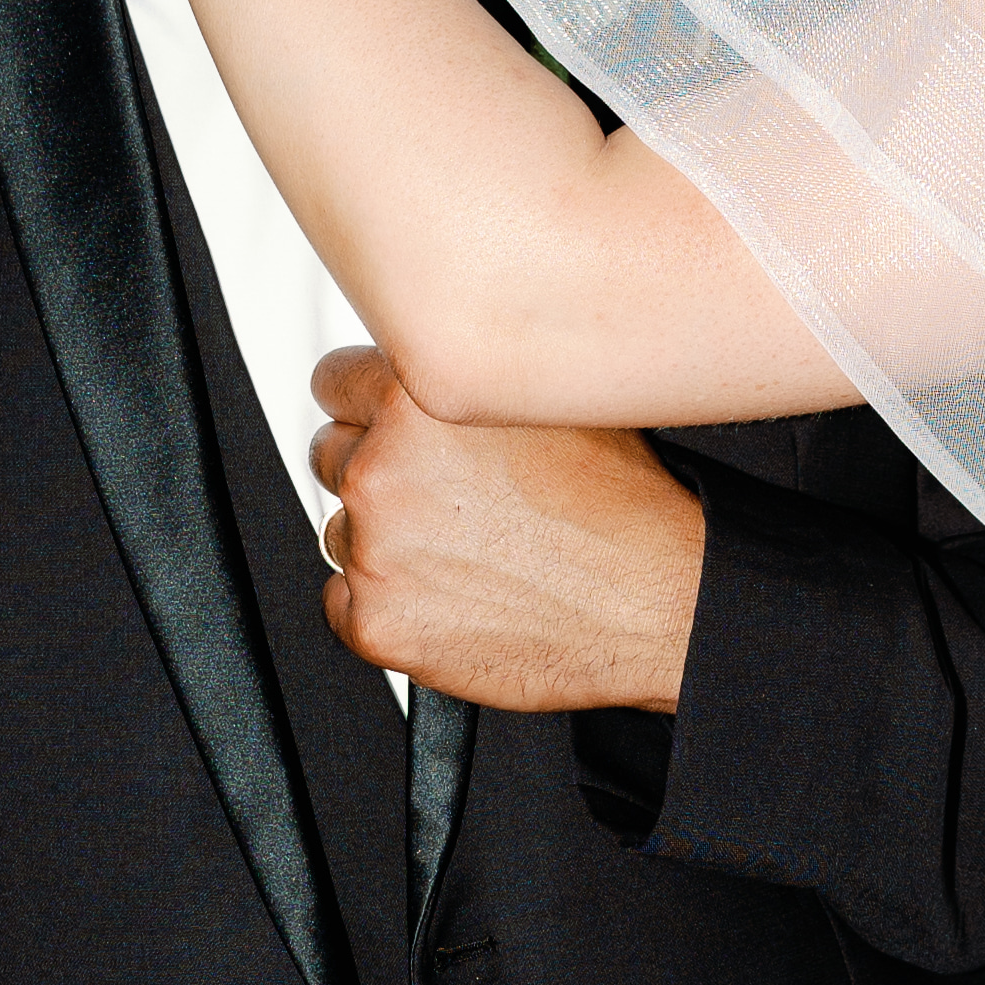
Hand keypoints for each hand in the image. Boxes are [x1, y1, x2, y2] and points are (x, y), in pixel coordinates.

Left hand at [310, 351, 706, 713]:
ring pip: (343, 534)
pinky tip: (453, 596)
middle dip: (378, 476)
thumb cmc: (620, 507)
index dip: (370, 408)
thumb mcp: (546, 400)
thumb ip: (465, 380)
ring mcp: (374, 551)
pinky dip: (389, 606)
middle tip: (445, 501)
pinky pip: (346, 605)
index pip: (333, 382)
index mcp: (416, 400)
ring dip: (387, 544)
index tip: (390, 429)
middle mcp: (383, 470)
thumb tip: (435, 361)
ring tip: (467, 553)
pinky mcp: (375, 623)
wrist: (654, 603)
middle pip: (331, 457)